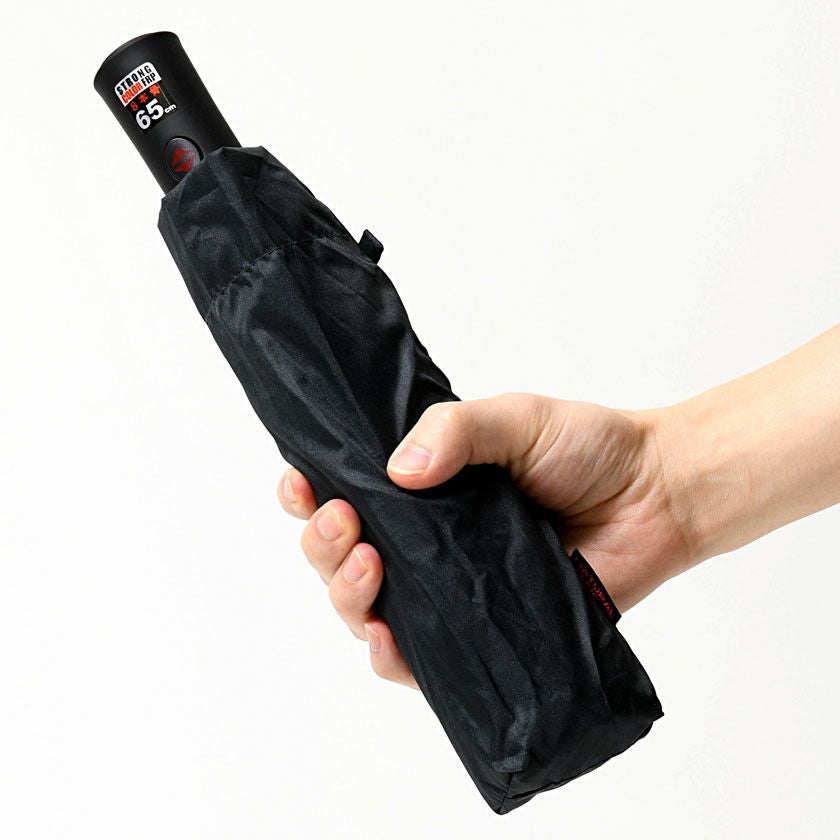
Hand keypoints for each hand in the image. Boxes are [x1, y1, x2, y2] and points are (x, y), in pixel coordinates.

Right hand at [278, 393, 695, 688]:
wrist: (656, 495)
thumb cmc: (588, 448)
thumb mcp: (514, 419)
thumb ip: (455, 430)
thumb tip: (396, 471)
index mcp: (424, 486)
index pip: (347, 493)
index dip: (310, 493)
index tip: (301, 484)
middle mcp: (427, 540)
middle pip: (343, 556)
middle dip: (324, 544)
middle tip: (344, 523)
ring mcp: (452, 588)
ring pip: (369, 608)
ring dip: (347, 593)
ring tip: (367, 563)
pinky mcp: (483, 631)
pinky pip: (422, 659)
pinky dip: (391, 655)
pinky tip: (385, 637)